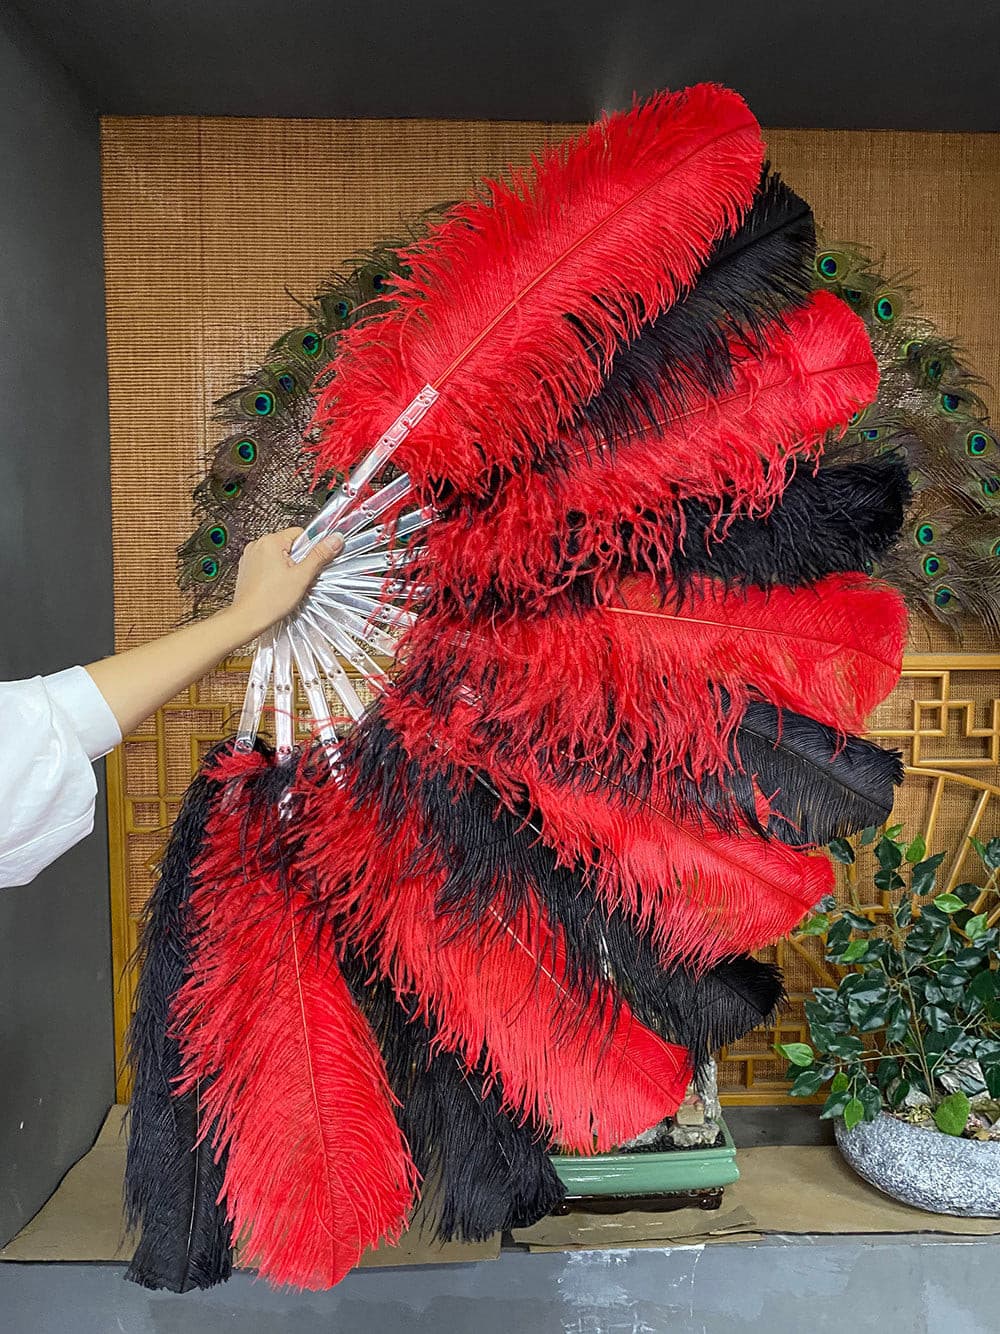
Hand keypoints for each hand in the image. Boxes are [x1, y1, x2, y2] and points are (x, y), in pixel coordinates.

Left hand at [229, 527, 343, 638]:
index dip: (309, 549)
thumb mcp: (301, 576)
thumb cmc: (269, 600)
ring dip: (286, 568)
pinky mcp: (247, 568)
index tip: (310, 563)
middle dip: (298, 561)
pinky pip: (267, 564)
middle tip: (298, 577)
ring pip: (278, 556)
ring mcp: (250, 557)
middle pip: (289, 545)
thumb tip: (334, 540)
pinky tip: (277, 586)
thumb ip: (319, 555)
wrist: (248, 618)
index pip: (300, 533)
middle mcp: (257, 545)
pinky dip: (274, 573)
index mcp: (270, 542)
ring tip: (286, 584)